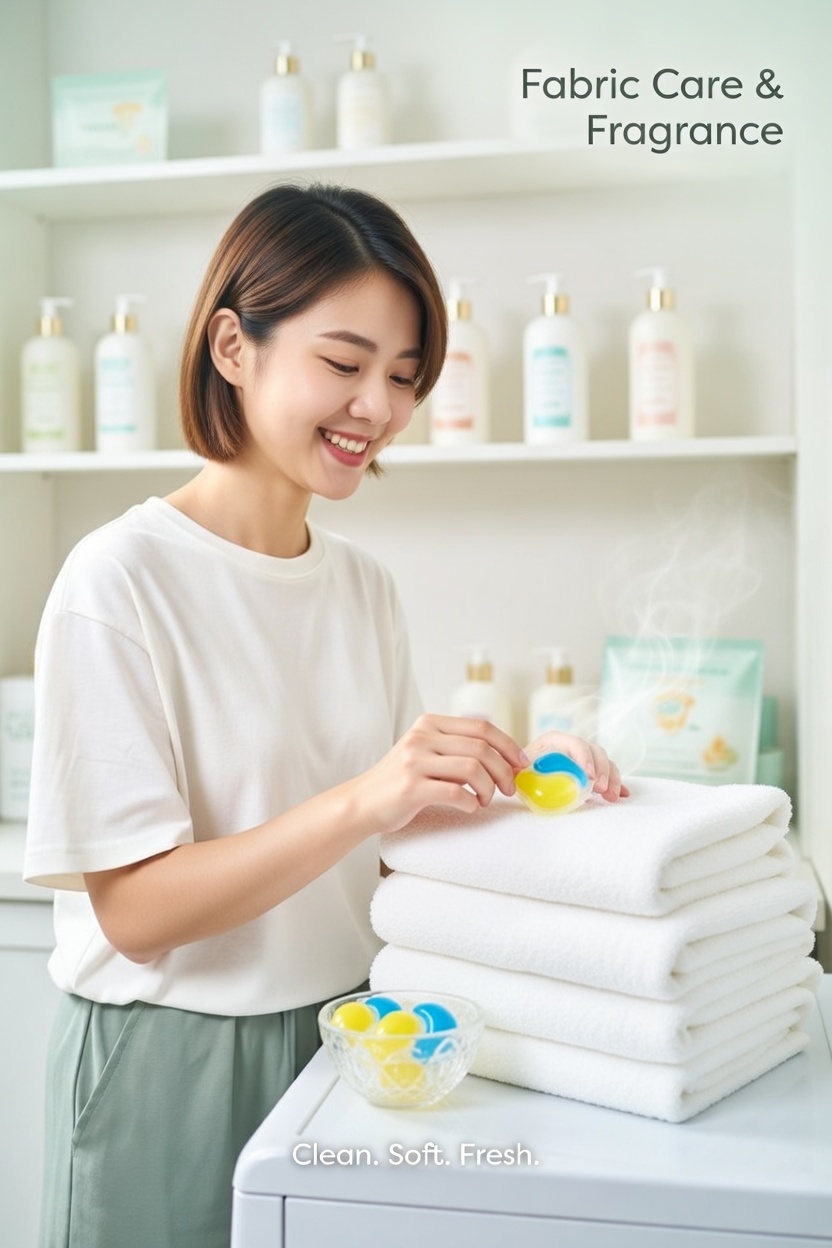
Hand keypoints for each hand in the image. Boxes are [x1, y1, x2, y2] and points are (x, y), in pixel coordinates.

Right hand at [356, 713, 529, 834]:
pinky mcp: (410, 788)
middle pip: (481, 747)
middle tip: (509, 788)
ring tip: (485, 800)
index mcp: (429, 724)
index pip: (481, 727)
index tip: (521, 762)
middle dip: (504, 770)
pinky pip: (455, 793)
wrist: (362, 802)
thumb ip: (457, 748)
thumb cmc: (400, 781)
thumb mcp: (426, 752)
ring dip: (489, 789)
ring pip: (472, 768)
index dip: (508, 744)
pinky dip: (471, 803)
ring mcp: (414, 762)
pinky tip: (469, 807)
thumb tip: (506, 757)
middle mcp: (422, 737)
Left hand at [524, 731, 628, 802]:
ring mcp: (585, 759)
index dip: (585, 758)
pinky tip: (621, 794)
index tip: (589, 776)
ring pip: (606, 763)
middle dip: (602, 771)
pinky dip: (616, 784)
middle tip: (601, 789)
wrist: (526, 776)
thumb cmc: (522, 769)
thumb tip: (518, 769)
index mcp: (557, 740)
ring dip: (612, 779)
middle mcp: (574, 747)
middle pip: (596, 752)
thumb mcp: (519, 767)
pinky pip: (608, 775)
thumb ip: (519, 768)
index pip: (576, 743)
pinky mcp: (592, 772)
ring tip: (611, 797)